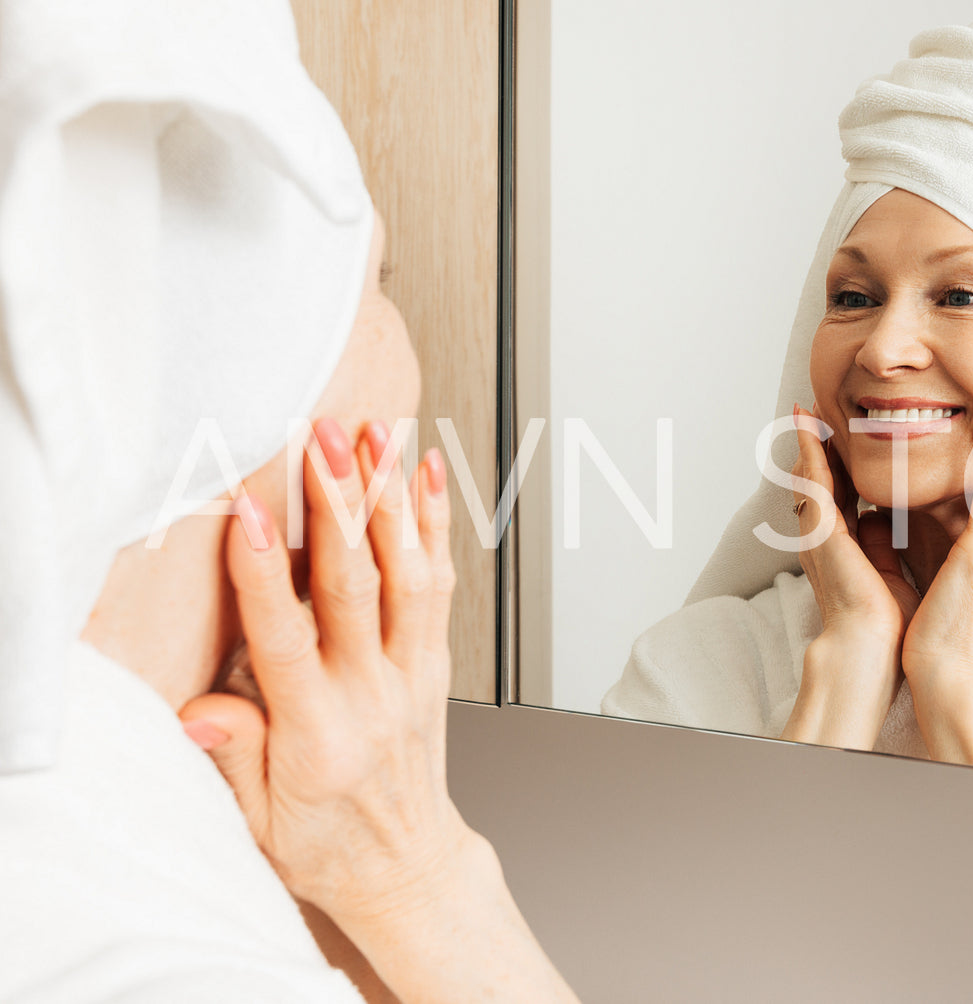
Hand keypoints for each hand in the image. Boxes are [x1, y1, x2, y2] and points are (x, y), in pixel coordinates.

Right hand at [179, 418, 467, 922]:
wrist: (408, 867)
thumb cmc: (329, 845)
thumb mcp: (261, 825)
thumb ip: (237, 761)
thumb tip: (200, 713)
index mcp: (322, 734)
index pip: (289, 640)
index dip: (267, 574)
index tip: (250, 515)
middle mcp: (375, 693)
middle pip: (358, 586)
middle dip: (339, 505)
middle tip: (323, 441)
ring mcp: (413, 673)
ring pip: (410, 573)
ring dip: (392, 498)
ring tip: (378, 434)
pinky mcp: (434, 662)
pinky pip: (440, 586)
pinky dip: (434, 527)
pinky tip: (425, 477)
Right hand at [779, 403, 917, 747]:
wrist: (869, 647)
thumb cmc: (885, 623)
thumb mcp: (888, 572)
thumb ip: (882, 545)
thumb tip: (883, 521)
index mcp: (842, 546)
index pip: (839, 495)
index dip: (839, 466)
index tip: (842, 438)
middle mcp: (824, 535)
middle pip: (819, 479)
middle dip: (819, 446)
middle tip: (818, 411)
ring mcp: (817, 531)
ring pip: (810, 474)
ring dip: (809, 441)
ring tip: (809, 408)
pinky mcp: (820, 529)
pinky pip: (812, 480)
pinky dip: (810, 450)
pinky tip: (809, 424)